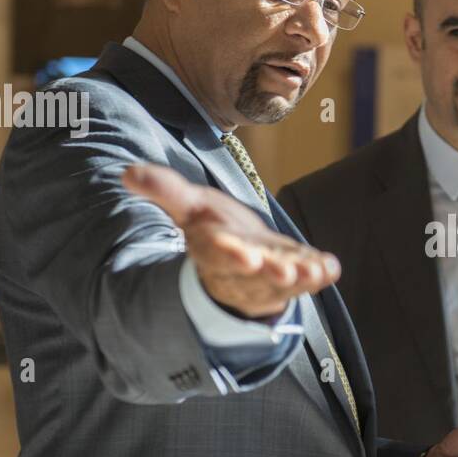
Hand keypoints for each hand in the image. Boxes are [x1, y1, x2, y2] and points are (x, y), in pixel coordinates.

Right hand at [123, 164, 339, 316]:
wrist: (240, 256)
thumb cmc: (213, 228)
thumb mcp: (188, 206)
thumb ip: (163, 189)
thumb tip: (126, 172)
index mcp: (213, 250)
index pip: (217, 253)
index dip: (229, 254)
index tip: (244, 252)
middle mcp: (242, 270)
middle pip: (254, 275)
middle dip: (269, 272)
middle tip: (284, 270)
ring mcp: (270, 278)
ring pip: (283, 284)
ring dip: (299, 279)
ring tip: (313, 272)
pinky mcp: (295, 278)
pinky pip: (308, 280)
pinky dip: (320, 275)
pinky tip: (331, 268)